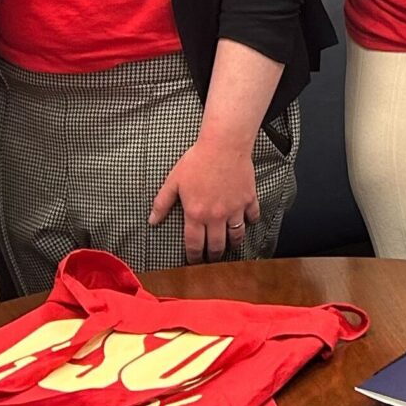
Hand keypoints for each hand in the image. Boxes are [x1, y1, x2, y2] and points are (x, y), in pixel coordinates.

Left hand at [150, 138, 260, 261]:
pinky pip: (252, 217)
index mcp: (196, 214)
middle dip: (214, 255)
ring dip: (232, 243)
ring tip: (229, 245)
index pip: (195, 244)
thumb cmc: (197, 160)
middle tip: (212, 258)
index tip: (194, 261)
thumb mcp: (173, 181)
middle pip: (217, 246)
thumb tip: (152, 220)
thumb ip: (162, 203)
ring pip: (236, 236)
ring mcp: (235, 209)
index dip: (194, 257)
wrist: (224, 145)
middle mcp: (216, 216)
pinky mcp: (249, 199)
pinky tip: (246, 222)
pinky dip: (250, 222)